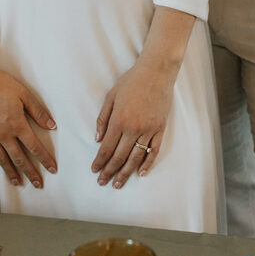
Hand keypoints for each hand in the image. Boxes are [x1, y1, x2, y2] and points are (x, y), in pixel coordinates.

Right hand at [0, 65, 56, 187]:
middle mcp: (2, 133)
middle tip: (38, 184)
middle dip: (30, 172)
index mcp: (16, 124)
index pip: (34, 146)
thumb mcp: (24, 94)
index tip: (52, 170)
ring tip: (17, 182)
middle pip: (18, 157)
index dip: (44, 159)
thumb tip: (52, 126)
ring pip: (0, 158)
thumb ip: (38, 112)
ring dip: (10, 171)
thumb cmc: (1, 83)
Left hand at [91, 58, 175, 188]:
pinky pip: (154, 150)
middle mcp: (133, 128)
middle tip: (103, 183)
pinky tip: (141, 173)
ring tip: (118, 184)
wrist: (156, 71)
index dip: (99, 162)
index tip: (94, 171)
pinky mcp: (160, 128)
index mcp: (119, 120)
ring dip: (126, 172)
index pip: (106, 148)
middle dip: (109, 171)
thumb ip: (102, 118)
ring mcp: (148, 129)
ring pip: (136, 157)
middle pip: (119, 156)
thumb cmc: (132, 81)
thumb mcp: (111, 96)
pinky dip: (148, 163)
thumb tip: (97, 139)